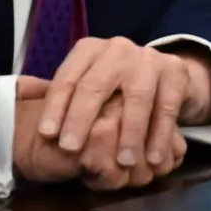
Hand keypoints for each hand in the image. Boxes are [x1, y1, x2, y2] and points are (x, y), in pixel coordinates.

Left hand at [28, 38, 210, 190]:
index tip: (46, 136)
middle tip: (71, 149)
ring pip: (136, 97)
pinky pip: (166, 107)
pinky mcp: (175, 71)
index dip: (55, 107)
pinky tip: (152, 157)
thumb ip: (68, 103)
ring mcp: (148, 58)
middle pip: (95, 84)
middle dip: (81, 119)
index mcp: (90, 50)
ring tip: (122, 162)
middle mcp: (118, 49)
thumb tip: (35, 129)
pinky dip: (159, 135)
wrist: (162, 74)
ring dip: (128, 132)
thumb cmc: (113, 89)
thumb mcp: (88, 87)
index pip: (68, 77)